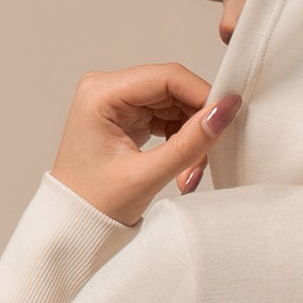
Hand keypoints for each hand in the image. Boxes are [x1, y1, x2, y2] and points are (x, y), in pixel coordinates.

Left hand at [50, 66, 242, 224]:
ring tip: (188, 172)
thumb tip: (225, 110)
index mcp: (101, 93)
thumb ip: (189, 142)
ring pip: (174, 105)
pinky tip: (180, 166)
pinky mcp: (127, 117)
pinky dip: (181, 141)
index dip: (202, 95)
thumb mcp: (146, 175)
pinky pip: (167, 118)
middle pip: (173, 90)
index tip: (227, 117)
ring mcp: (118, 102)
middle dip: (196, 124)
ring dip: (190, 137)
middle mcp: (108, 89)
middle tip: (204, 159)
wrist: (74, 225)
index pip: (167, 77)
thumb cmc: (92, 204)